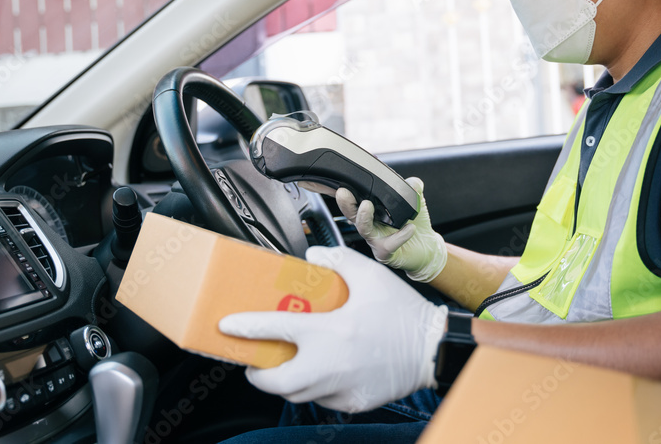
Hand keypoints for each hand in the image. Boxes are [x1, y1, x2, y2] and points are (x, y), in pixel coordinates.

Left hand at [219, 245, 446, 412]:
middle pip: (275, 381)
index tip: (227, 326)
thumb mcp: (371, 275)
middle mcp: (330, 365)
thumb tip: (312, 258)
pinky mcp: (353, 402)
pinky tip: (320, 372)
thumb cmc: (403, 313)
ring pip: (296, 394)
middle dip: (257, 373)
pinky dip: (314, 388)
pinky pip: (322, 400)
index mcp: (330, 331)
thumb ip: (337, 261)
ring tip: (285, 364)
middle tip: (255, 359)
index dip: (246, 328)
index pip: (275, 329)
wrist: (433, 348)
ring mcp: (341, 388)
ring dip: (284, 381)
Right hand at [336, 177, 447, 281]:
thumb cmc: (415, 225)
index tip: (341, 184)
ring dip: (363, 217)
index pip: (355, 200)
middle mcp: (370, 225)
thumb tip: (413, 182)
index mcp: (373, 211)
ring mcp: (375, 240)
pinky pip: (389, 244)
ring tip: (367, 205)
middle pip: (351, 214)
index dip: (345, 193)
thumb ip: (412, 190)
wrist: (427, 248)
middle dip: (345, 203)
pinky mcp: (385, 253)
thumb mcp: (415, 204)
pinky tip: (410, 228)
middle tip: (344, 192)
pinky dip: (399, 236)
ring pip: (363, 229)